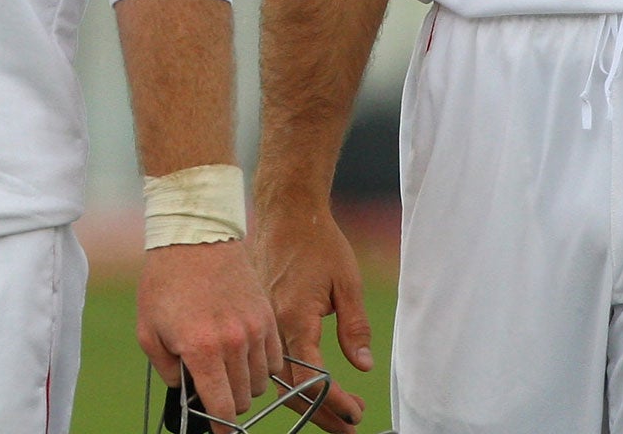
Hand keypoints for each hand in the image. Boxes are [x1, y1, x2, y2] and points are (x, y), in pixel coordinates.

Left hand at [138, 239, 281, 424]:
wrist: (194, 235)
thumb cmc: (164, 282)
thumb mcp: (148, 331)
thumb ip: (168, 370)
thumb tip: (186, 391)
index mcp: (202, 349)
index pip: (223, 407)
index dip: (221, 427)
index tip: (220, 432)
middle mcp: (234, 341)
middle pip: (245, 397)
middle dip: (230, 402)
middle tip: (216, 390)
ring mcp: (256, 327)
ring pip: (262, 380)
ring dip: (247, 383)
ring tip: (229, 368)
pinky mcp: (267, 313)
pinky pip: (275, 356)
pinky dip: (263, 363)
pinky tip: (245, 353)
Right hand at [253, 199, 370, 430]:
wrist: (285, 210)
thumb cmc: (318, 241)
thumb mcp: (347, 281)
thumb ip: (354, 326)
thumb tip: (363, 366)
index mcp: (295, 318)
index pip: (312, 377)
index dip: (334, 401)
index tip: (356, 413)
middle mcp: (273, 326)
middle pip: (293, 387)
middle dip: (322, 414)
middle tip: (351, 427)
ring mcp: (262, 323)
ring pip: (280, 378)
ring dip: (308, 400)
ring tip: (337, 415)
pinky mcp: (259, 317)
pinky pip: (271, 359)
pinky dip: (291, 380)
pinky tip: (309, 387)